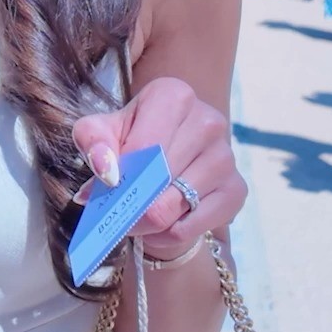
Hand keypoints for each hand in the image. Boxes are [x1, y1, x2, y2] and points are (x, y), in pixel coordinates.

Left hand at [71, 75, 246, 260]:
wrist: (166, 163)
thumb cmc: (129, 141)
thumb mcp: (100, 132)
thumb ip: (94, 142)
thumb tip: (109, 172)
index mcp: (174, 96)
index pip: (143, 148)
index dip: (119, 175)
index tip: (106, 186)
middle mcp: (208, 121)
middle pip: (157, 181)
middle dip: (129, 203)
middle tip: (116, 208)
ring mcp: (227, 156)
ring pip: (172, 208)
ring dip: (145, 222)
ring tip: (136, 214)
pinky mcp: (237, 190)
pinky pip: (190, 228)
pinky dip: (167, 235)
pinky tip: (161, 223)